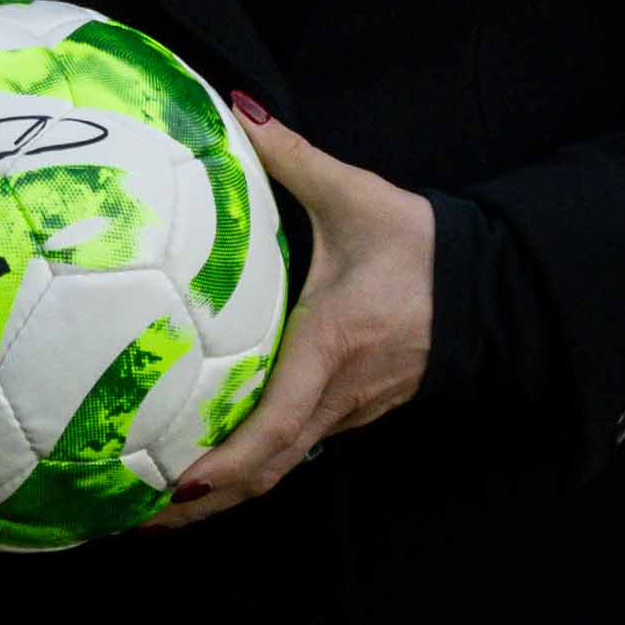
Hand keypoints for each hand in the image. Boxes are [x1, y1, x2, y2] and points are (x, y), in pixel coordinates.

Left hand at [148, 105, 431, 530]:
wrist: (491, 284)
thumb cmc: (419, 245)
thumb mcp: (356, 195)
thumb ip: (292, 156)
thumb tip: (237, 109)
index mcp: (332, 348)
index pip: (278, 425)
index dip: (226, 463)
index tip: (175, 484)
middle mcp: (338, 394)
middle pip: (268, 470)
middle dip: (202, 502)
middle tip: (132, 515)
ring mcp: (349, 410)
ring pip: (282, 467)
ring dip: (223, 493)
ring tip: (152, 505)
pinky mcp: (352, 410)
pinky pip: (296, 449)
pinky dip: (250, 468)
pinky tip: (204, 466)